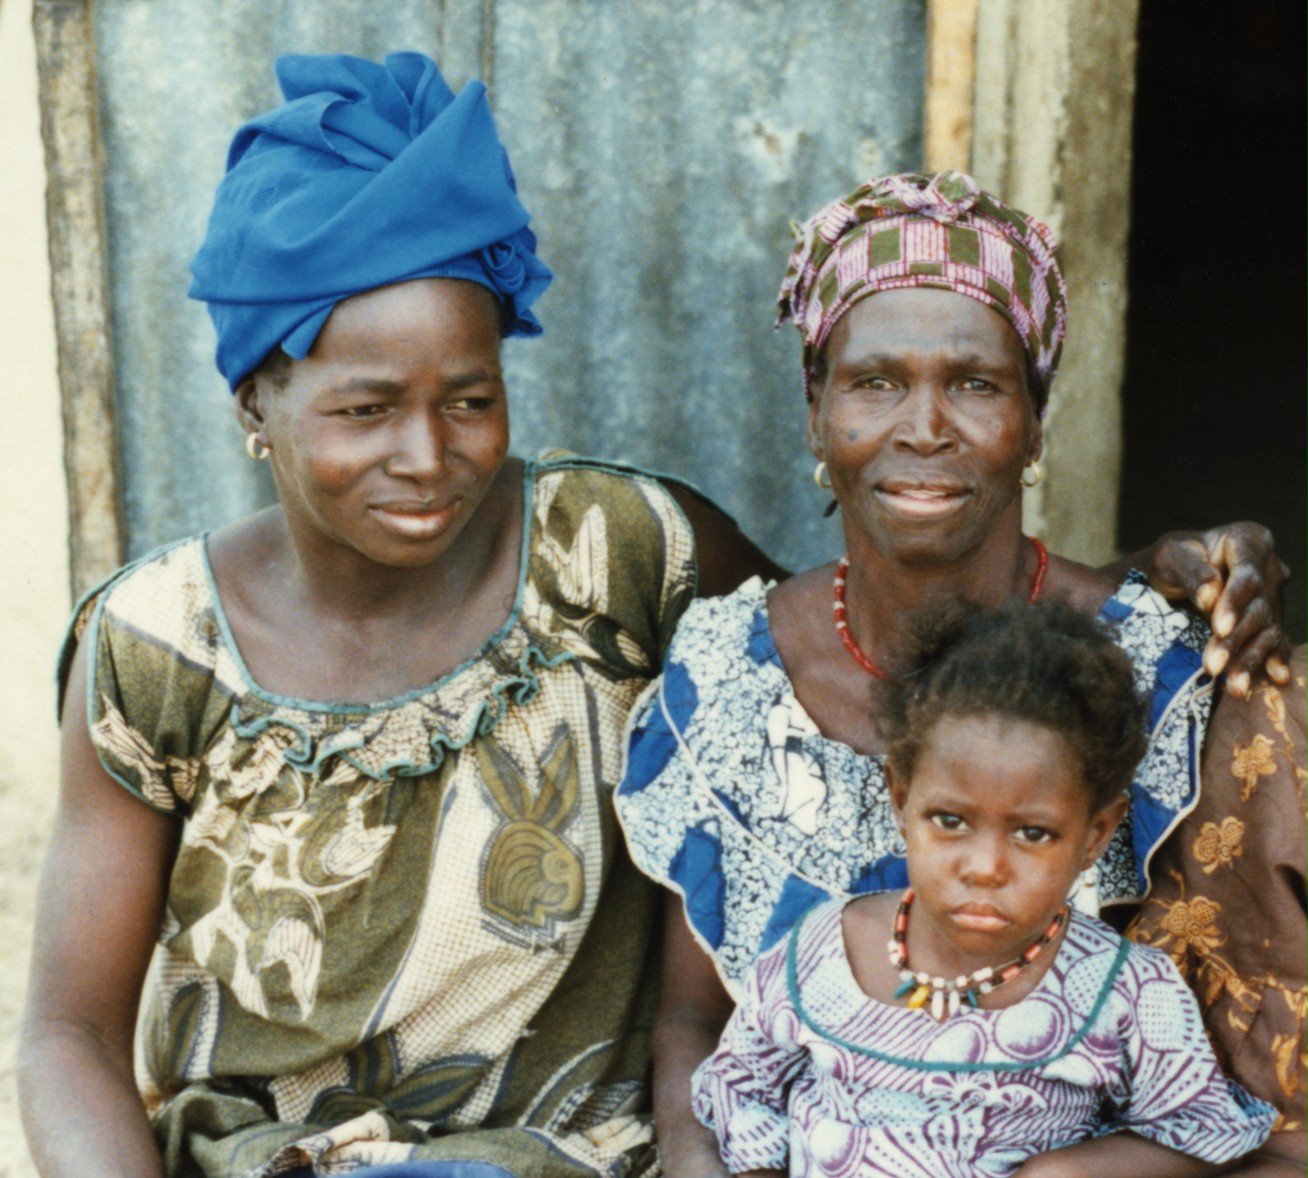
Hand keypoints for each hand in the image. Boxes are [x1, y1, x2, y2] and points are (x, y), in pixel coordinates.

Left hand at [1148, 524, 1290, 696]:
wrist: (1174, 574)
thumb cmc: (1171, 559)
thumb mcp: (1169, 556)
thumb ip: (1190, 570)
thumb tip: (1211, 596)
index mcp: (1250, 540)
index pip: (1246, 575)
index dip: (1234, 602)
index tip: (1218, 627)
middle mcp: (1269, 568)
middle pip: (1258, 607)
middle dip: (1235, 639)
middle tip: (1211, 666)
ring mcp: (1272, 595)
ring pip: (1266, 629)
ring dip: (1250, 659)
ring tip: (1234, 688)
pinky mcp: (1269, 619)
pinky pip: (1276, 640)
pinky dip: (1274, 659)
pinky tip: (1276, 678)